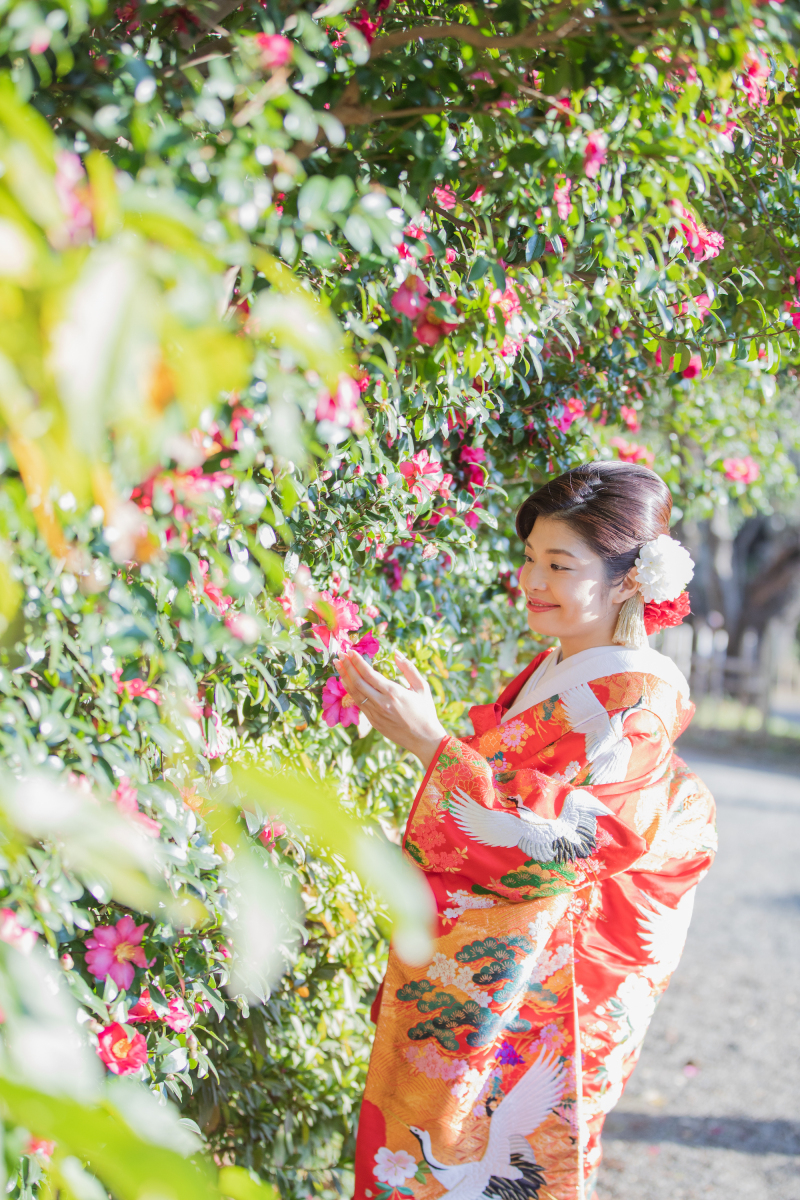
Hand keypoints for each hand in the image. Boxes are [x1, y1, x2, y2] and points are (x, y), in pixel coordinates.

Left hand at [335, 650, 446, 768]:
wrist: (424, 739)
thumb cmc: (425, 711)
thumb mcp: (422, 687)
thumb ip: (408, 668)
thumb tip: (396, 652)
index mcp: (393, 692)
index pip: (369, 673)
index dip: (357, 661)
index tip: (351, 651)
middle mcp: (381, 703)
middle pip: (358, 682)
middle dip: (347, 667)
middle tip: (340, 655)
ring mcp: (375, 714)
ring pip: (354, 693)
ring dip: (345, 678)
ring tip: (338, 666)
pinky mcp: (373, 722)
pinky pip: (358, 703)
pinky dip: (350, 691)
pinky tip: (346, 682)